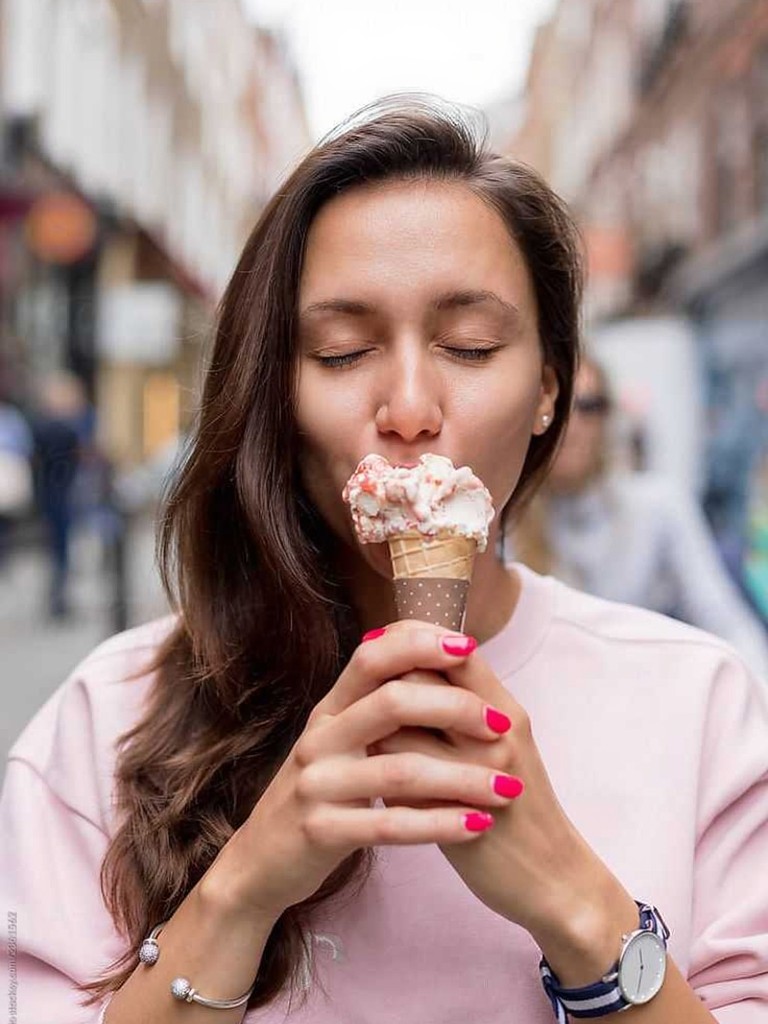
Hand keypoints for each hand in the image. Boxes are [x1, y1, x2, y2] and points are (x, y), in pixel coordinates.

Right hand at [208, 623, 513, 920]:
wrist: (262, 862)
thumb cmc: (321, 793)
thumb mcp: (338, 740)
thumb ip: (375, 706)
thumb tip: (431, 660)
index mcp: (330, 709)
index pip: (372, 657)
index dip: (420, 645)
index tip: (470, 645)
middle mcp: (320, 737)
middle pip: (392, 702)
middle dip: (455, 707)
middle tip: (502, 725)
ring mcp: (317, 784)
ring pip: (400, 769)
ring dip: (462, 778)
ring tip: (507, 788)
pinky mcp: (322, 831)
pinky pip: (390, 825)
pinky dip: (440, 824)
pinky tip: (476, 825)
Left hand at [368, 620, 627, 944]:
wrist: (554, 881)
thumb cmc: (521, 811)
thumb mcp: (502, 749)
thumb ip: (466, 714)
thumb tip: (413, 676)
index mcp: (506, 711)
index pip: (457, 650)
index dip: (414, 639)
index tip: (381, 643)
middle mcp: (496, 732)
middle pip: (425, 676)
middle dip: (383, 674)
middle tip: (356, 682)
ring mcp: (476, 772)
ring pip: (403, 721)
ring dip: (371, 720)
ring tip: (357, 727)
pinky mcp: (453, 812)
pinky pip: (400, 772)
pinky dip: (377, 763)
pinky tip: (366, 769)